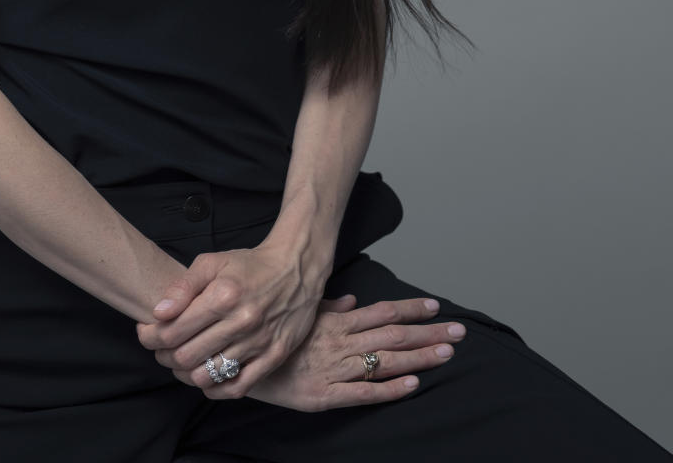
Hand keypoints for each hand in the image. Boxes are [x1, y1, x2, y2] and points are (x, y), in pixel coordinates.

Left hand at [134, 239, 326, 399]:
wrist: (295, 268)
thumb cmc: (249, 265)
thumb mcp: (212, 262)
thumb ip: (183, 286)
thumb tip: (159, 313)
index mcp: (223, 295)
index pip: (173, 331)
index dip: (151, 337)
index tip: (146, 333)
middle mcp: (241, 321)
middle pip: (186, 356)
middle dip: (164, 356)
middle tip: (162, 348)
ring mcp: (259, 342)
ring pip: (208, 376)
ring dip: (186, 373)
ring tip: (182, 361)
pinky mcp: (274, 356)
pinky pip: (238, 388)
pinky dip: (215, 389)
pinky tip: (206, 378)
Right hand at [156, 292, 467, 409]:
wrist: (237, 359)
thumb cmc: (269, 334)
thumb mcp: (299, 316)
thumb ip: (329, 309)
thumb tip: (354, 300)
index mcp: (336, 322)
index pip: (381, 313)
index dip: (410, 311)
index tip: (436, 307)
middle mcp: (341, 342)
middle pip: (393, 336)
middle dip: (428, 335)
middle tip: (460, 332)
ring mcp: (335, 368)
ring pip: (385, 362)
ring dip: (418, 358)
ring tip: (448, 354)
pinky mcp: (325, 396)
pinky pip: (362, 393)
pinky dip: (388, 389)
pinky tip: (412, 386)